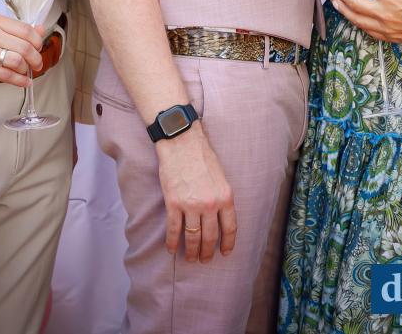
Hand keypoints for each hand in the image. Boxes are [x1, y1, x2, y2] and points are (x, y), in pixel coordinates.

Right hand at [0, 15, 45, 86]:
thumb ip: (14, 29)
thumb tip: (40, 30)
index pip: (26, 29)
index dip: (38, 41)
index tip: (39, 47)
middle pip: (24, 46)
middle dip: (36, 57)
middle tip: (38, 63)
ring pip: (17, 61)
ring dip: (27, 69)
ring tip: (28, 72)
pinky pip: (5, 75)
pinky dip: (19, 80)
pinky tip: (24, 82)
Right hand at [156, 122, 236, 262]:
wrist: (182, 142)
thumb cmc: (202, 156)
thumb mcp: (221, 176)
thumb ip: (222, 197)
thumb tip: (221, 217)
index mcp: (225, 196)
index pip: (229, 228)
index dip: (227, 244)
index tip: (224, 253)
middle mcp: (210, 204)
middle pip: (210, 236)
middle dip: (207, 252)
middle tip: (204, 260)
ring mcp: (191, 205)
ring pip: (192, 237)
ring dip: (191, 251)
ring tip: (190, 258)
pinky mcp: (173, 204)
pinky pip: (174, 229)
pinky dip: (172, 242)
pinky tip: (171, 249)